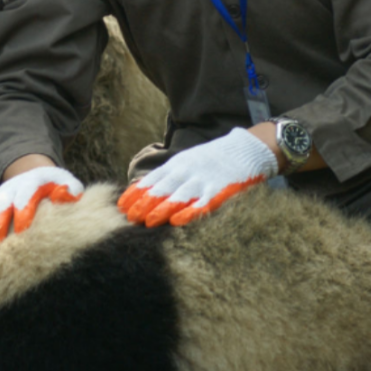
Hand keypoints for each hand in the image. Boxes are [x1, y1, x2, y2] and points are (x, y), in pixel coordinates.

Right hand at [0, 166, 83, 245]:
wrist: (36, 174)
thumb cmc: (56, 185)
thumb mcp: (68, 183)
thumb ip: (70, 189)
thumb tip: (66, 194)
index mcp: (32, 184)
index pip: (25, 196)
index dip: (23, 211)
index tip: (22, 229)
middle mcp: (12, 189)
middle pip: (1, 204)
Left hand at [118, 128, 278, 227]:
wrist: (248, 149)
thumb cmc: (216, 158)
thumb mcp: (190, 160)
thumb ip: (173, 174)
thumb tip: (149, 190)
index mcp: (179, 163)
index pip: (153, 179)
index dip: (137, 193)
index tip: (122, 205)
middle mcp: (188, 170)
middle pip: (162, 188)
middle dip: (144, 203)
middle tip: (130, 218)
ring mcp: (204, 180)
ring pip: (178, 196)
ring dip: (161, 209)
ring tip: (147, 222)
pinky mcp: (221, 190)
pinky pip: (203, 203)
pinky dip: (189, 212)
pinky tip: (177, 221)